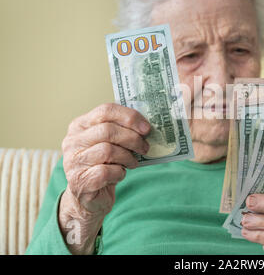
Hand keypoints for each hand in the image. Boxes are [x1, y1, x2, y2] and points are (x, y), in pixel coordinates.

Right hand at [59, 103, 150, 253]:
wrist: (87, 197)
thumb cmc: (102, 165)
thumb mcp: (108, 143)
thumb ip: (121, 131)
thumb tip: (146, 127)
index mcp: (79, 125)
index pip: (105, 110)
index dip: (129, 117)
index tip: (146, 128)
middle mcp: (73, 141)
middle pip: (108, 130)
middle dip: (132, 138)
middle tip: (145, 147)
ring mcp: (74, 162)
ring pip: (108, 150)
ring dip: (128, 157)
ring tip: (132, 163)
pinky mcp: (80, 181)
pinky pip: (107, 171)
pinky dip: (120, 173)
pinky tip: (120, 175)